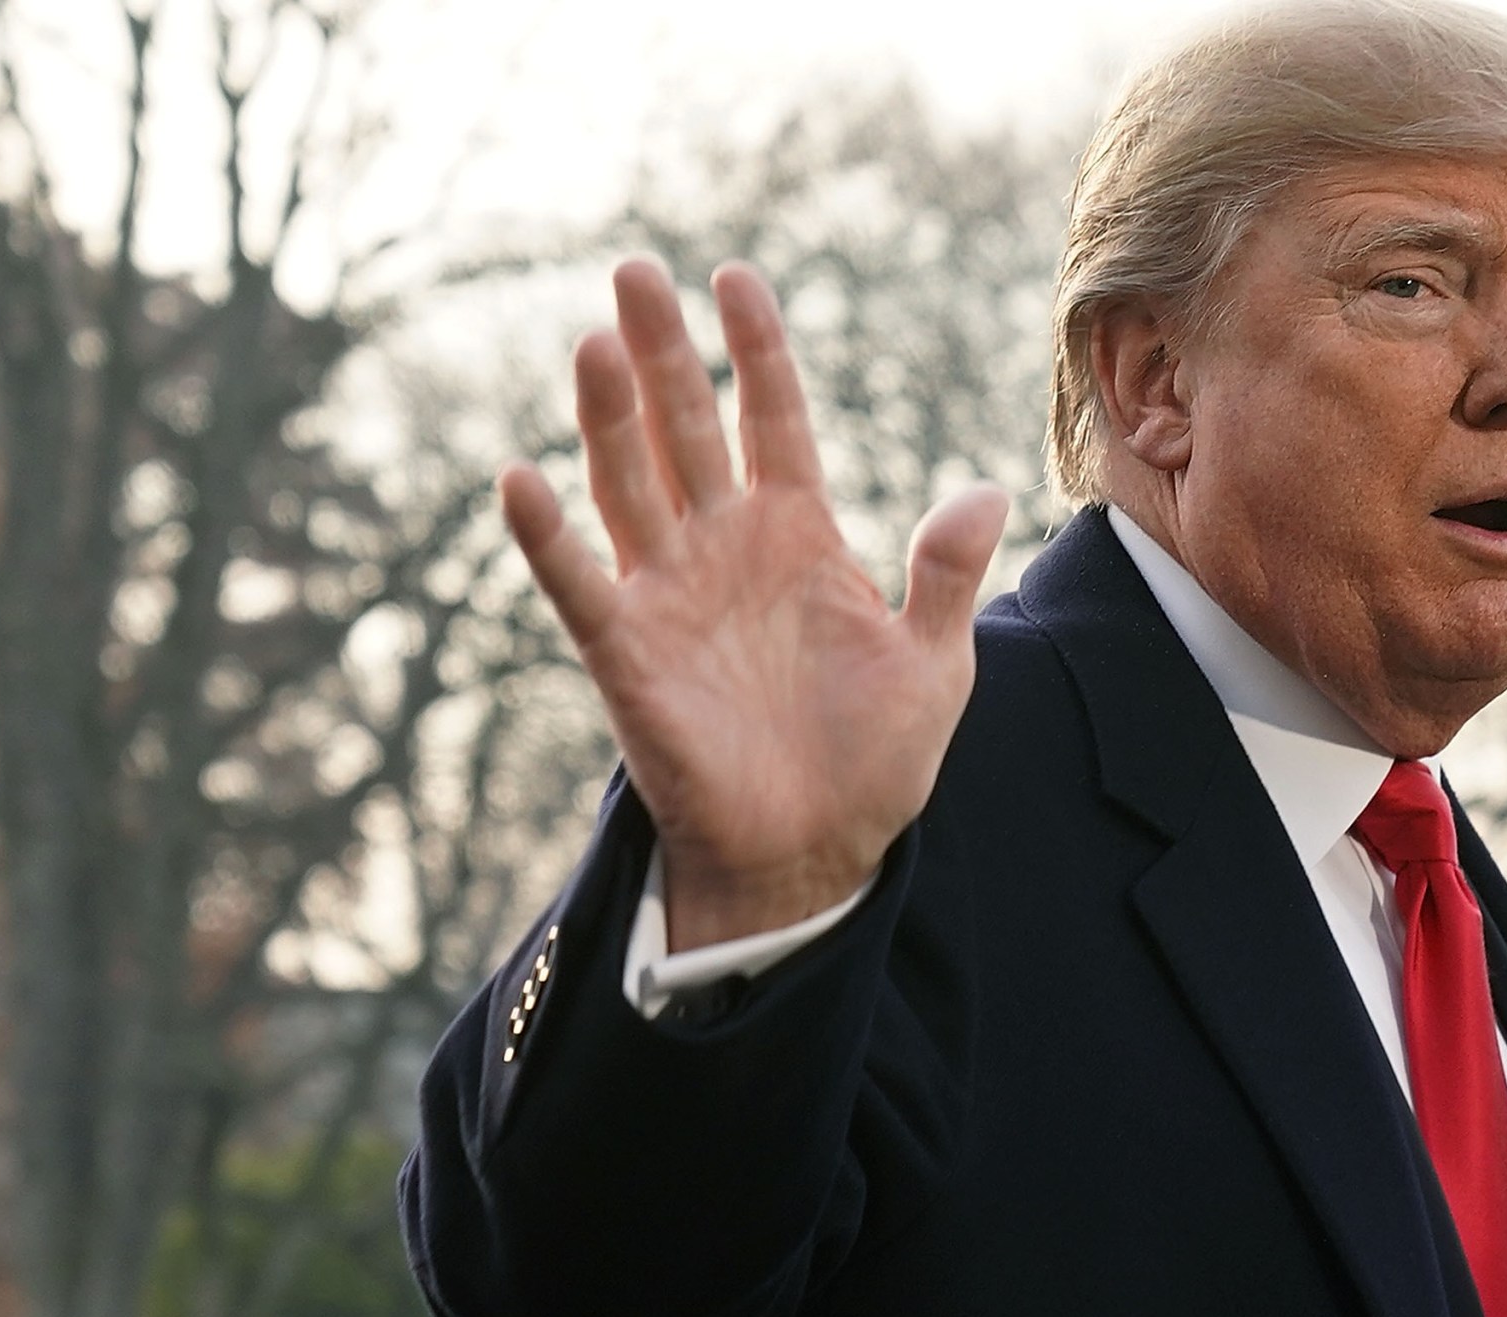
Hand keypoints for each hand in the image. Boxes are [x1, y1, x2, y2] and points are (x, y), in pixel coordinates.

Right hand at [500, 258, 1008, 950]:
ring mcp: (670, 594)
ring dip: (608, 416)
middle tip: (634, 270)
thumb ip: (943, 574)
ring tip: (596, 342)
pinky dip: (547, 537)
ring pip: (629, 483)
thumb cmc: (873, 762)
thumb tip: (984, 491)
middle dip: (663, 350)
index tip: (735, 278)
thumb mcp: (934, 663)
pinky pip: (579, 584)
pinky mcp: (628, 654)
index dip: (755, 350)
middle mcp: (724, 547)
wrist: (815, 855)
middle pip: (685, 427)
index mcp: (798, 534)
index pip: (769, 417)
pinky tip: (522, 479)